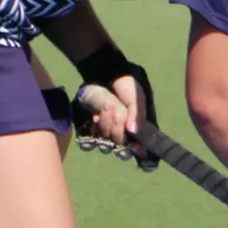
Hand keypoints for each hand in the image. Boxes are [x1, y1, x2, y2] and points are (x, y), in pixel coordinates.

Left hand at [72, 45, 159, 168]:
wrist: (106, 74)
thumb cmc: (126, 86)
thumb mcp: (137, 98)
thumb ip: (137, 115)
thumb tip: (132, 131)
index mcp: (136, 132)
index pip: (139, 152)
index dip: (138, 153)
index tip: (136, 147)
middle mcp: (121, 137)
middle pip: (121, 152)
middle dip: (119, 134)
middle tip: (120, 115)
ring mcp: (104, 135)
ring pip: (105, 146)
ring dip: (107, 128)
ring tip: (107, 108)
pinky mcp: (88, 131)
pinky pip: (88, 142)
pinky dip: (92, 132)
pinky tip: (95, 118)